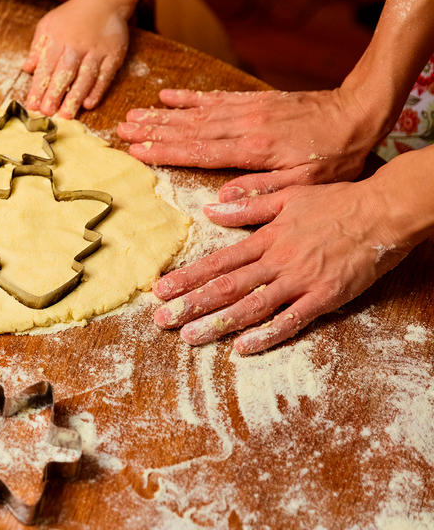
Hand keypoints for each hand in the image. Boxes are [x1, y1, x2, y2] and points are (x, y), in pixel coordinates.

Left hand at [23, 0, 128, 118]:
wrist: (104, 1)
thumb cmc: (71, 17)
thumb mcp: (48, 26)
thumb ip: (37, 48)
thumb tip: (27, 68)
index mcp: (57, 40)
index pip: (46, 67)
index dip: (38, 88)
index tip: (32, 106)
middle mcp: (76, 46)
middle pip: (64, 73)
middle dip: (55, 94)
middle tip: (47, 113)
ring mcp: (96, 51)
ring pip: (85, 77)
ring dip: (75, 97)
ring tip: (66, 115)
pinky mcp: (113, 55)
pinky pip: (105, 75)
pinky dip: (97, 90)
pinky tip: (89, 104)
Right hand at [118, 87, 389, 201]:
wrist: (359, 112)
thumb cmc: (336, 156)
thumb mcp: (306, 185)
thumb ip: (262, 192)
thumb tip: (220, 204)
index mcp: (254, 149)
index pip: (199, 151)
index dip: (165, 152)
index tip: (136, 151)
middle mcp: (245, 125)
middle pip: (189, 128)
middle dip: (152, 130)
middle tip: (120, 130)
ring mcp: (248, 110)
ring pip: (196, 112)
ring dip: (162, 114)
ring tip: (133, 115)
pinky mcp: (254, 101)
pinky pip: (214, 98)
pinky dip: (188, 98)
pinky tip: (168, 97)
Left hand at [151, 180, 414, 353]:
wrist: (383, 211)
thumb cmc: (336, 201)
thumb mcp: (287, 196)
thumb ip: (248, 206)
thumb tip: (210, 211)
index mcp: (266, 238)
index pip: (217, 261)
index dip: (186, 277)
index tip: (160, 290)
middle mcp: (276, 261)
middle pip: (225, 287)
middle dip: (190, 304)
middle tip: (161, 320)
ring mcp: (300, 281)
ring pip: (251, 306)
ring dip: (217, 323)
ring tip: (189, 337)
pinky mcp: (324, 297)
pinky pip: (291, 320)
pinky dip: (266, 335)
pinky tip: (243, 348)